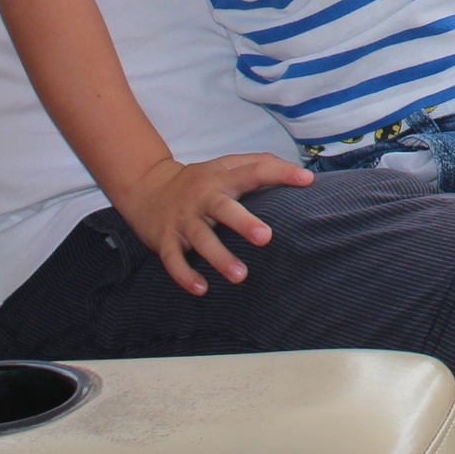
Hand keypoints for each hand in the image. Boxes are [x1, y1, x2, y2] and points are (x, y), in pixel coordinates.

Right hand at [108, 153, 312, 296]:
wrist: (147, 186)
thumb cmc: (200, 180)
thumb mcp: (226, 165)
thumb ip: (261, 164)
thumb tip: (302, 173)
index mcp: (222, 178)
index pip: (255, 171)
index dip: (281, 173)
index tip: (307, 180)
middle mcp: (203, 198)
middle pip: (224, 209)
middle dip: (244, 223)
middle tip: (266, 238)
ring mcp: (183, 219)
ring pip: (201, 239)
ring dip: (219, 258)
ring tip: (240, 276)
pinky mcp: (166, 239)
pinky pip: (173, 259)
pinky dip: (185, 275)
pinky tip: (201, 289)